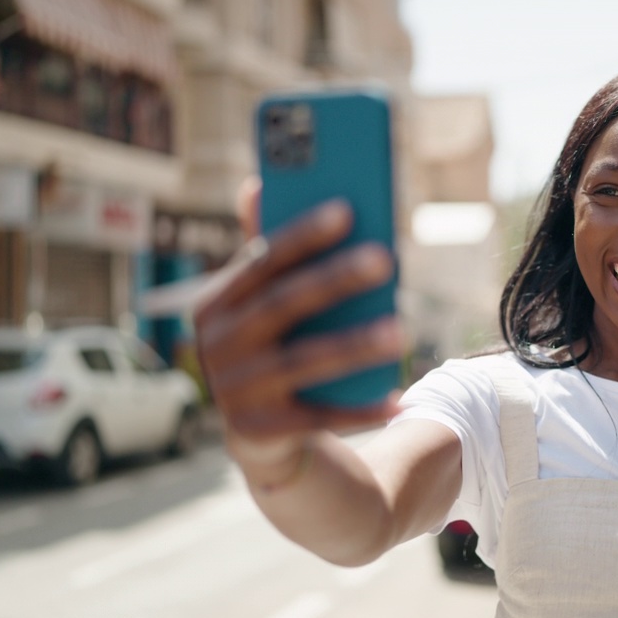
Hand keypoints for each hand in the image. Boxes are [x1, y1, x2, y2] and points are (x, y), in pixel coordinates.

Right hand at [193, 178, 404, 481]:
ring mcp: (233, 391)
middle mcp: (215, 345)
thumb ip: (266, 249)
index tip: (348, 209)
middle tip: (385, 258)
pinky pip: (319, 418)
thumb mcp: (262, 303)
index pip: (262, 261)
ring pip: (304, 362)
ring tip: (401, 330)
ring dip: (354, 346)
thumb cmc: (273, 347)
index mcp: (215, 303)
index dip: (303, 235)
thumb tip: (256, 181)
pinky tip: (398, 399)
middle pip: (284, 305)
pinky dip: (360, 410)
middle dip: (336, 280)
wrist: (262, 437)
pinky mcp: (259, 431)